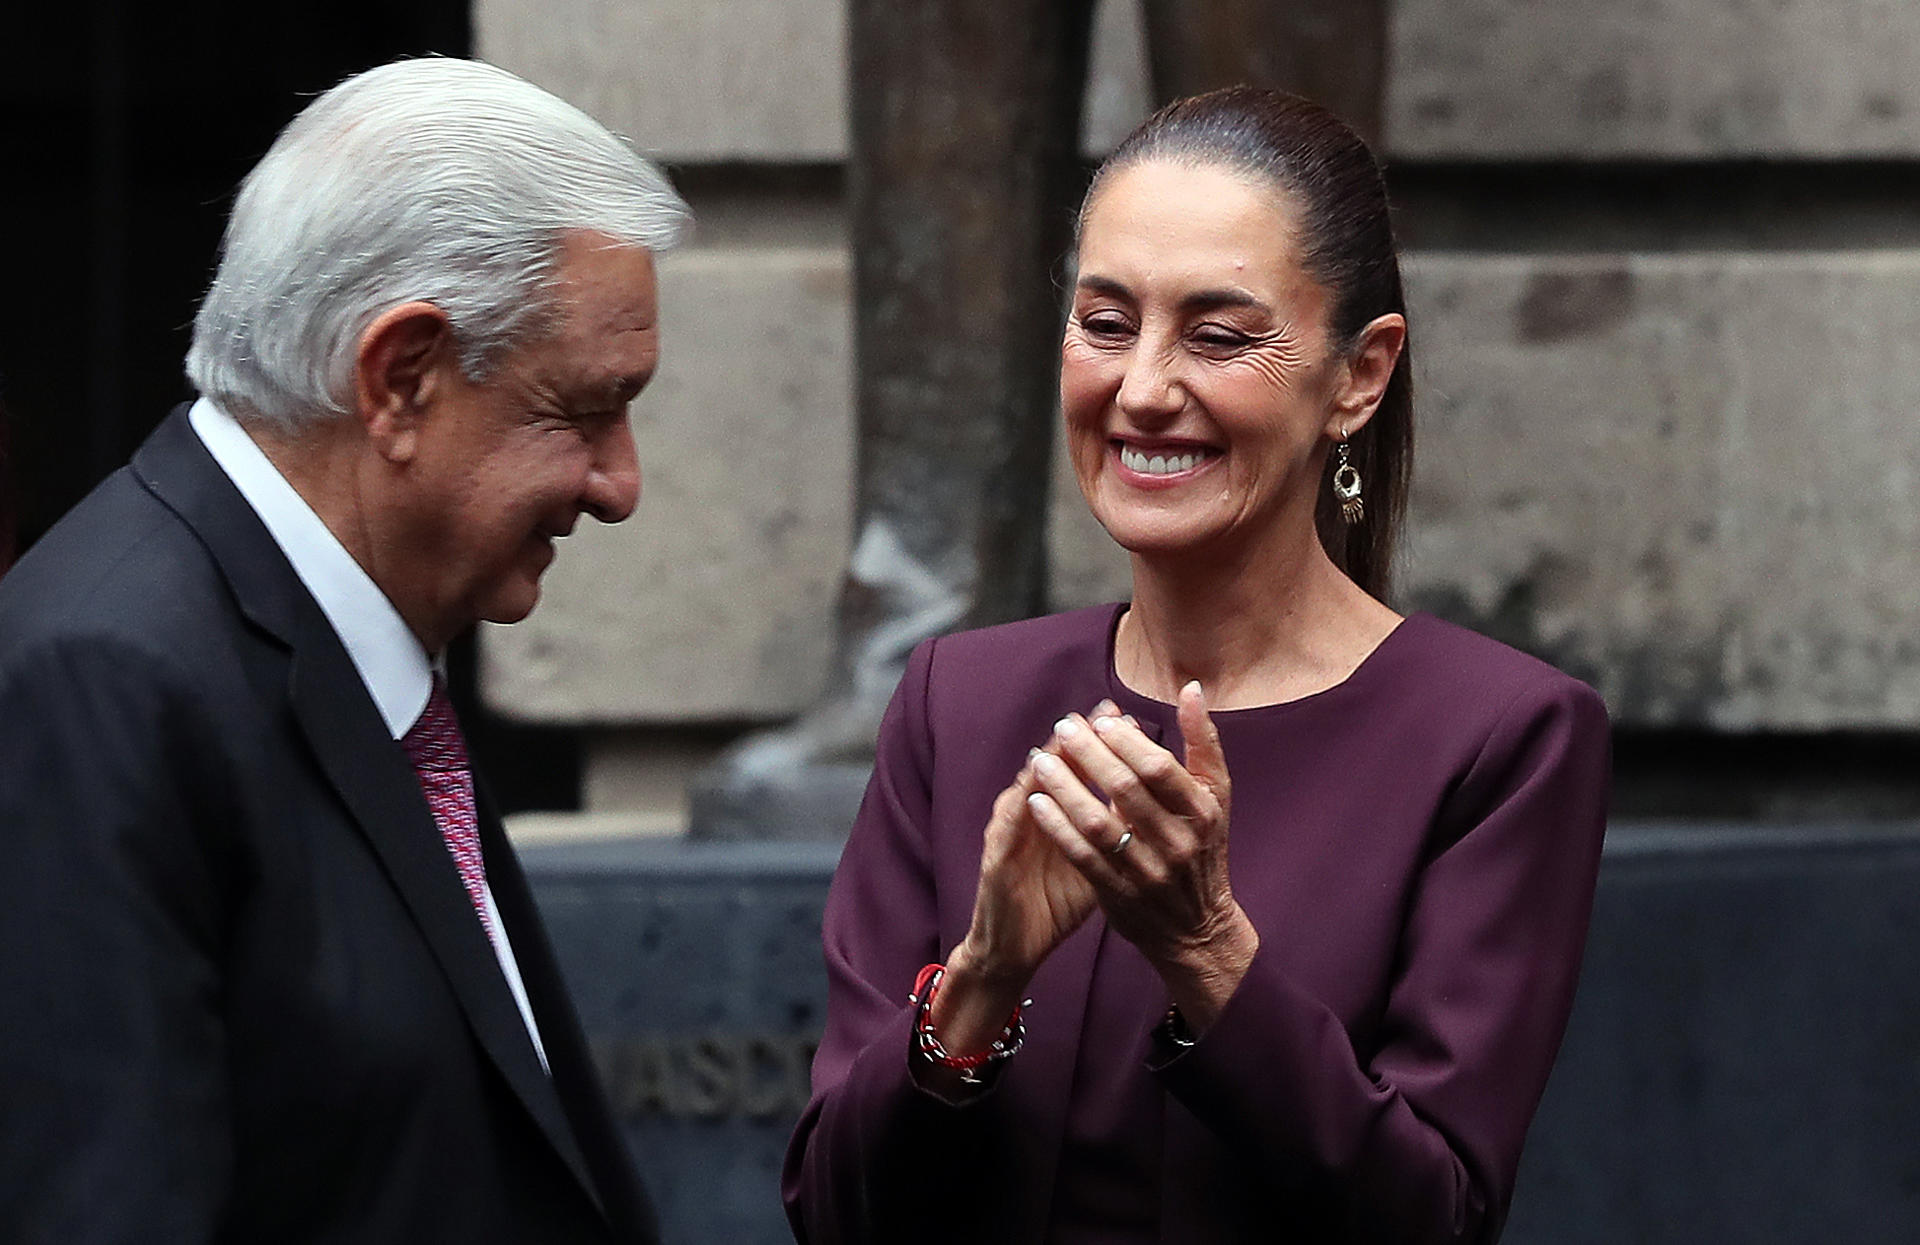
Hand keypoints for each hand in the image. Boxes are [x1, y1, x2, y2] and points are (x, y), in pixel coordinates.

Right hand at [927, 703, 1117, 1065]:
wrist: (1015, 946)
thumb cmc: (1056, 902)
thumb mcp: (1097, 860)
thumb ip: (1118, 829)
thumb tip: (1157, 803)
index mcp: (1058, 811)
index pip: (1081, 767)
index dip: (1104, 744)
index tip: (1129, 718)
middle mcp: (1031, 812)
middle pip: (1055, 764)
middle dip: (1081, 738)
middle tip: (1104, 712)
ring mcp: (1011, 831)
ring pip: (1029, 784)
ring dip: (1049, 760)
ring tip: (1068, 736)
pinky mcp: (995, 856)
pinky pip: (1010, 825)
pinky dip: (1023, 804)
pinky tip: (1035, 790)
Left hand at [1025, 682, 1257, 1030]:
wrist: (1197, 928)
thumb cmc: (1203, 848)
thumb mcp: (1215, 797)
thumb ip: (1203, 743)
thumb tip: (1191, 689)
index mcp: (1203, 813)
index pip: (1159, 768)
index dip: (1126, 742)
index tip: (1100, 721)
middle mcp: (1179, 844)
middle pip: (1125, 790)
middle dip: (1089, 754)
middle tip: (1064, 728)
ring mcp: (1148, 873)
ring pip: (1098, 823)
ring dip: (1065, 788)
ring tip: (1041, 760)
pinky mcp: (1120, 896)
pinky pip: (1082, 856)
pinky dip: (1057, 828)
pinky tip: (1037, 803)